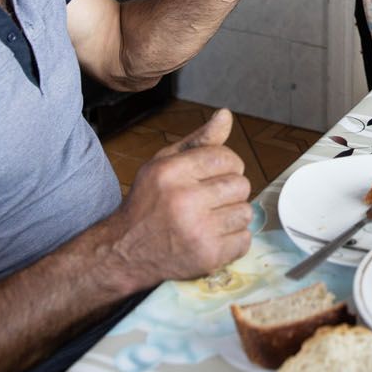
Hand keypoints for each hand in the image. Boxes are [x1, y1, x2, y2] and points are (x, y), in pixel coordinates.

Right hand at [100, 109, 252, 288]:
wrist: (125, 252)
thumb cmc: (147, 203)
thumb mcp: (164, 164)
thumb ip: (199, 140)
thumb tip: (226, 114)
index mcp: (172, 171)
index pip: (226, 158)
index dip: (226, 166)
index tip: (214, 176)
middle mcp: (184, 200)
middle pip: (241, 184)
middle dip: (230, 191)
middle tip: (210, 200)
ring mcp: (197, 230)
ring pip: (246, 212)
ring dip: (233, 216)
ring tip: (211, 219)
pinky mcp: (208, 257)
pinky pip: (245, 240)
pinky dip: (234, 240)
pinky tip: (213, 237)